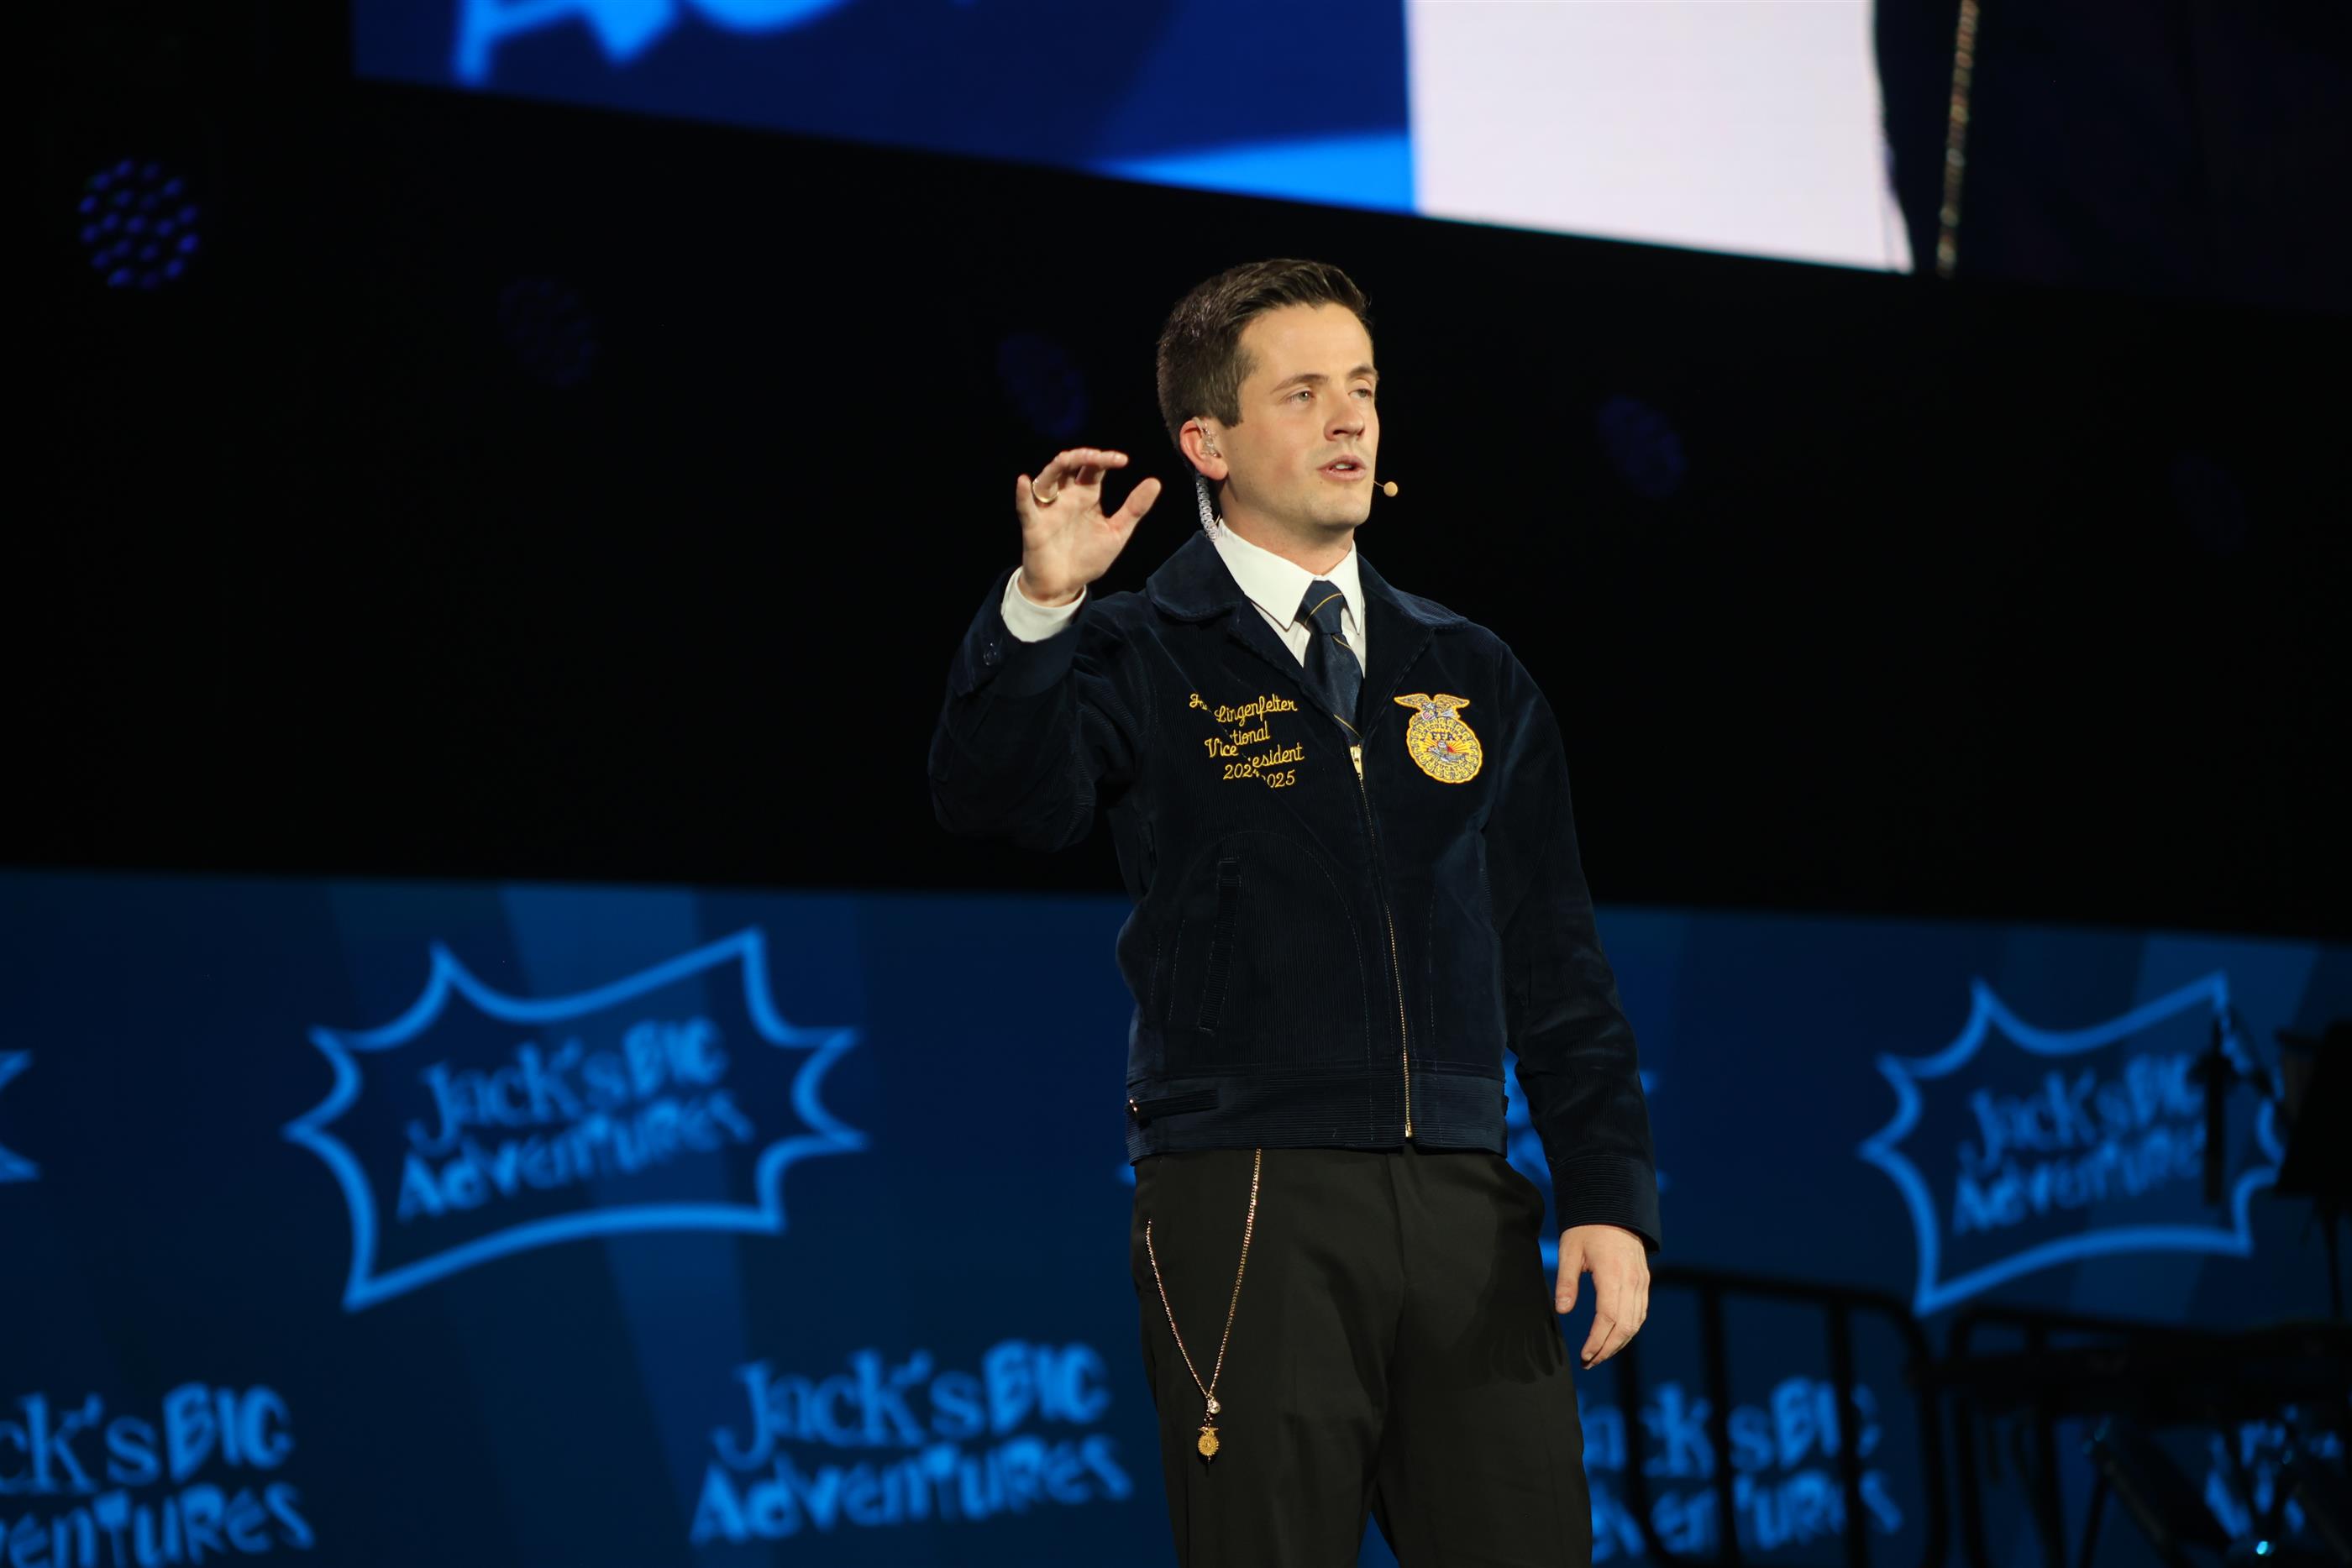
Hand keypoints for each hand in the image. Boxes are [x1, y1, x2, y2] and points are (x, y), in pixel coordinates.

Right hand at [1017, 447, 1161, 604]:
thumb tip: (1155, 481)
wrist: (1065, 586)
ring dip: (1057, 466)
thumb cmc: (1087, 557)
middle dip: (1083, 457)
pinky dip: (1023, 494)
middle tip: (1101, 457)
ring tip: (1070, 458)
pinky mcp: (1034, 526)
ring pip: (1047, 478)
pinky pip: (1026, 508)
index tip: (1123, 460)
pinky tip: (1024, 481)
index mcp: (1086, 495)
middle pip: (1069, 466)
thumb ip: (1134, 508)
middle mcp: (1066, 497)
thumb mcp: (1117, 532)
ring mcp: (1048, 509)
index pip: (1094, 468)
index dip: (1105, 459)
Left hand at [1556, 1223, 1648, 1367]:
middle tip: (1590, 1362)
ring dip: (1619, 1343)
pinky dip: (1629, 1329)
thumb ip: (1567, 1282)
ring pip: (1636, 1323)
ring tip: (1600, 1355)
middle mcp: (1632, 1281)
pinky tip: (1615, 1337)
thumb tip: (1562, 1311)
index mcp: (1612, 1274)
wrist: (1614, 1206)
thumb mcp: (1570, 1250)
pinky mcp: (1644, 1281)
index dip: (1597, 1341)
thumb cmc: (1587, 1227)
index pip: (1608, 1318)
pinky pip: (1641, 1312)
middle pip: (1625, 1327)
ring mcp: (1642, 1282)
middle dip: (1608, 1349)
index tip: (1585, 1355)